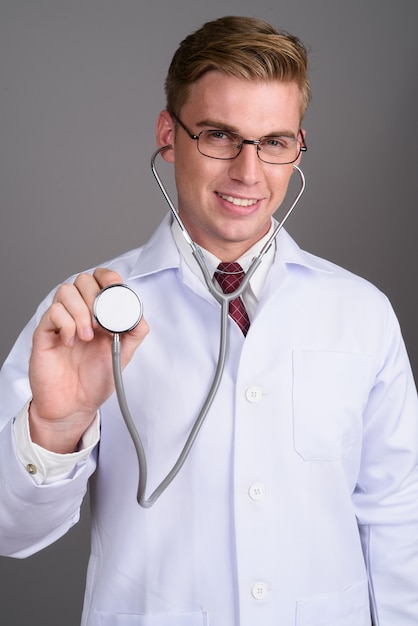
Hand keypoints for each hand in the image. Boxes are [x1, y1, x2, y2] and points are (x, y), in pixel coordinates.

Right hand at [28, 268, 148, 452]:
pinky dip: (66, 324)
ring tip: (87, 336)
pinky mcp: (45, 332)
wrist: (74, 405)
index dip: (109, 279)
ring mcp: (61, 320)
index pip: (101, 279)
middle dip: (95, 297)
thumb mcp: (124, 354)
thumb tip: (140, 313)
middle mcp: (79, 312)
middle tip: (101, 324)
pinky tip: (71, 342)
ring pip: (66, 291)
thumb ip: (134, 331)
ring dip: (80, 311)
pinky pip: (52, 312)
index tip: (116, 293)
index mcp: (100, 313)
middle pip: (83, 280)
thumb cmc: (95, 379)